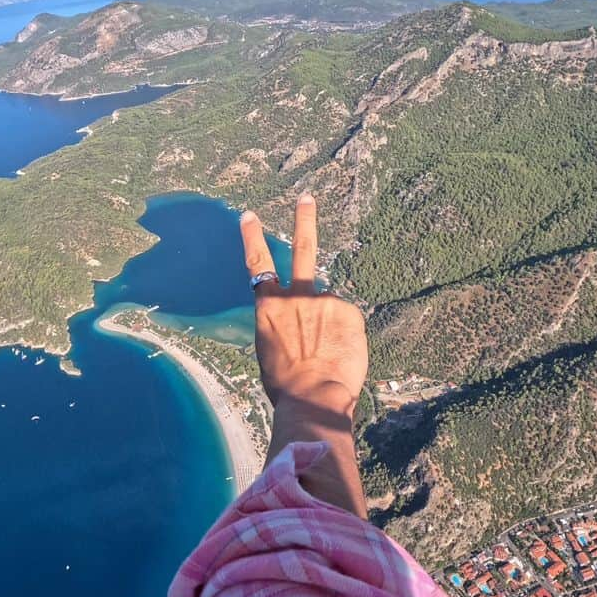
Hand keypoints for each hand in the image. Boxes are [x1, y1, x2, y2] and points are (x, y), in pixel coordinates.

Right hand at [240, 194, 367, 416]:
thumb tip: (303, 323)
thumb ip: (284, 327)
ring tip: (327, 354)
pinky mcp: (347, 310)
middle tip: (307, 198)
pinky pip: (348, 319)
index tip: (249, 215)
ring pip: (330, 306)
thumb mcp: (270, 352)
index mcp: (268, 308)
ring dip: (330, 325)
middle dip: (304, 220)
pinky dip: (345, 335)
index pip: (257, 264)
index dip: (252, 238)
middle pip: (303, 249)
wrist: (312, 397)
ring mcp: (323, 300)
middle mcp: (295, 297)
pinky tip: (340, 354)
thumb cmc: (286, 386)